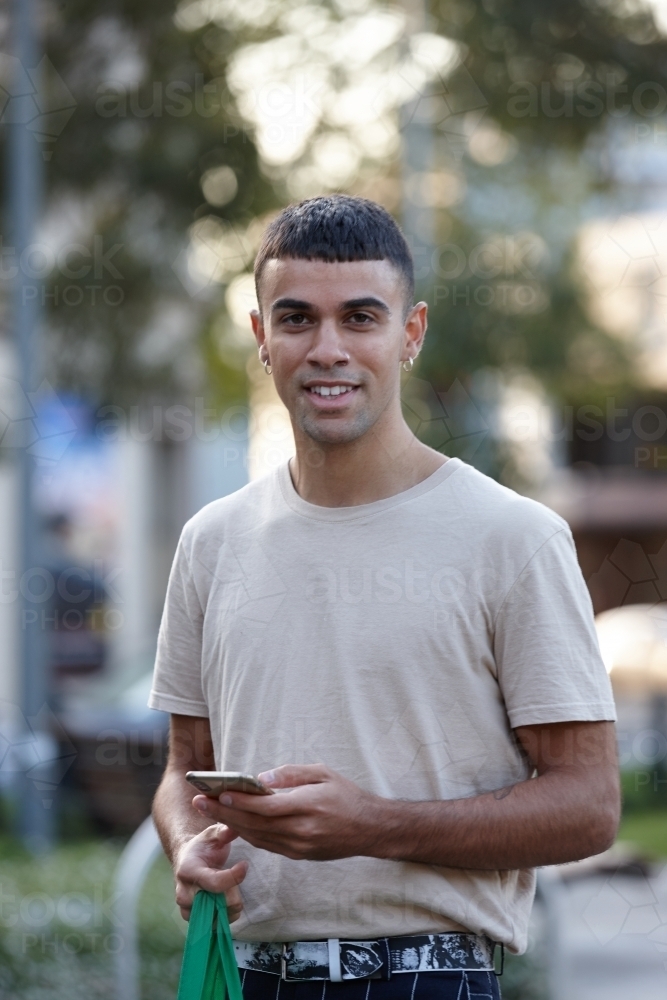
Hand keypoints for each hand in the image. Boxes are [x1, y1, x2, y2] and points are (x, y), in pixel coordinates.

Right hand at [174, 822, 247, 920]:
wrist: (187, 861)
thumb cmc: (202, 847)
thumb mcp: (212, 834)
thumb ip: (224, 831)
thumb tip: (234, 829)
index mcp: (187, 871)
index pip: (214, 883)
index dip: (234, 877)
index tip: (245, 864)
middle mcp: (184, 893)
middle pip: (218, 903)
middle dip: (233, 890)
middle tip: (232, 875)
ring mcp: (187, 909)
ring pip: (219, 916)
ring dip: (230, 903)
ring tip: (227, 887)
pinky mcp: (194, 920)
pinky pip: (218, 925)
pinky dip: (227, 914)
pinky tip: (226, 898)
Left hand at [192, 764, 385, 860]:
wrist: (369, 829)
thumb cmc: (347, 796)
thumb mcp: (323, 773)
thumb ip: (292, 774)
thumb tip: (262, 778)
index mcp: (307, 806)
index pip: (265, 806)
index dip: (239, 802)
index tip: (218, 793)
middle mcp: (301, 830)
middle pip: (254, 824)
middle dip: (224, 813)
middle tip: (200, 802)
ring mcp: (299, 846)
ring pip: (257, 837)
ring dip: (231, 825)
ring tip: (210, 812)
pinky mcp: (299, 854)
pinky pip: (267, 845)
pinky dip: (248, 835)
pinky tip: (234, 825)